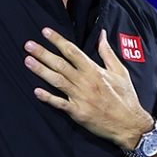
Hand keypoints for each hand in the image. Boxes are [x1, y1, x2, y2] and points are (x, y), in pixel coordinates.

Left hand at [24, 28, 153, 148]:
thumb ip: (107, 52)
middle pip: (60, 64)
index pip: (72, 51)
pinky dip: (48, 97)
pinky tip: (36, 91)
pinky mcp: (78, 113)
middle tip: (28, 44)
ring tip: (27, 61)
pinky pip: (60, 104)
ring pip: (57, 81)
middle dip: (43, 53)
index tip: (45, 31)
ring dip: (41, 70)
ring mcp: (80, 97)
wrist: (130, 124)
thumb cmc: (125, 97)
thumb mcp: (119, 71)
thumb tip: (101, 34)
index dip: (57, 40)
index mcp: (94, 70)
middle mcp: (85, 82)